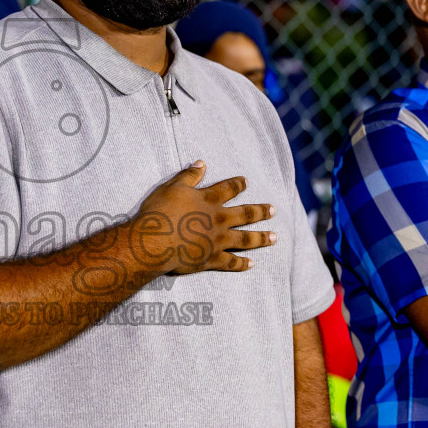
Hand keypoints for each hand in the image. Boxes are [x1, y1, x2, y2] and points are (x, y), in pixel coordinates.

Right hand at [132, 161, 276, 274]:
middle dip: (261, 211)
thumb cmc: (160, 213)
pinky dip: (242, 264)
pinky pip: (231, 262)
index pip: (229, 188)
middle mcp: (219, 219)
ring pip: (246, 239)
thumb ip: (189, 176)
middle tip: (273, 210)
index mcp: (209, 200)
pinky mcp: (212, 259)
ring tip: (274, 237)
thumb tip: (202, 163)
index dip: (238, 184)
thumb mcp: (171, 187)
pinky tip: (252, 264)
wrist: (153, 243)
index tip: (246, 181)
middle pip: (246, 214)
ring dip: (261, 238)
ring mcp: (218, 241)